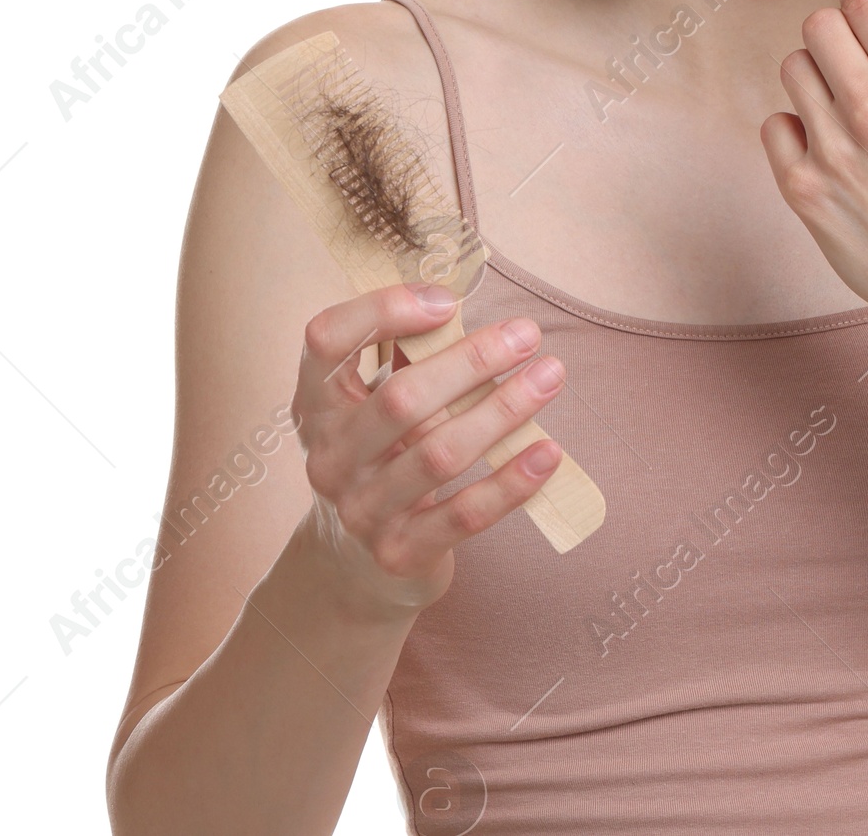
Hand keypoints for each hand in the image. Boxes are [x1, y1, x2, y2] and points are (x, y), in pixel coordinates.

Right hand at [289, 281, 565, 622]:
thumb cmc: (382, 458)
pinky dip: (510, 482)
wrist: (352, 566)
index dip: (382, 310)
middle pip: (400, 399)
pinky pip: (463, 514)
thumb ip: (410, 361)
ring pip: (440, 453)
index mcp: (318, 402)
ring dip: (504, 411)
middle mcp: (330, 455)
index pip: (327, 340)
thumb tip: (475, 315)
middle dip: (472, 360)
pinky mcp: (398, 552)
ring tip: (550, 377)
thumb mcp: (373, 407)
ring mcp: (361, 509)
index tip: (448, 301)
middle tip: (527, 335)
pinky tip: (548, 453)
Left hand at [760, 0, 867, 336]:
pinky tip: (826, 150)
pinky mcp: (803, 189)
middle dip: (835, 33)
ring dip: (815, 79)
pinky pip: (775, 124)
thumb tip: (865, 17)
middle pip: (818, 24)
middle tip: (852, 57)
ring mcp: (833, 150)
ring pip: (794, 67)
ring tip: (845, 112)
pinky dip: (795, 130)